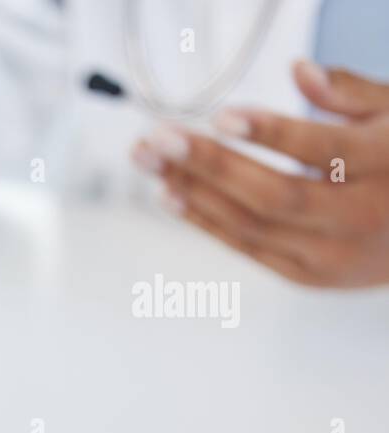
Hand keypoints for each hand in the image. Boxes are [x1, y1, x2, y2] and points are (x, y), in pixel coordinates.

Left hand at [132, 61, 388, 287]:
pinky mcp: (309, 277)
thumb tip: (300, 70)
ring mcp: (333, 255)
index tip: (223, 116)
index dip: (272, 134)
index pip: (325, 151)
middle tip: (159, 139)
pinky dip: (205, 221)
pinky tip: (171, 194)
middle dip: (210, 166)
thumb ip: (351, 93)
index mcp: (388, 167)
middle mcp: (361, 217)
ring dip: (192, 193)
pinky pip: (247, 248)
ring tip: (151, 160)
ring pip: (252, 226)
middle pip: (275, 196)